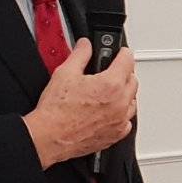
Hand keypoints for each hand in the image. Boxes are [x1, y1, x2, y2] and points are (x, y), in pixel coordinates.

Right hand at [23, 40, 138, 167]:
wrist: (49, 137)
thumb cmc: (56, 111)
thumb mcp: (65, 73)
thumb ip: (80, 54)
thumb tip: (85, 45)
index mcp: (111, 85)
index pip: (127, 60)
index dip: (123, 53)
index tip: (120, 52)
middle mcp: (120, 103)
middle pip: (132, 81)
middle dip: (124, 73)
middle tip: (111, 70)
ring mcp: (119, 121)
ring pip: (132, 102)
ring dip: (125, 94)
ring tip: (109, 90)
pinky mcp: (114, 135)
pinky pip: (126, 122)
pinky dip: (121, 114)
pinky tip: (110, 111)